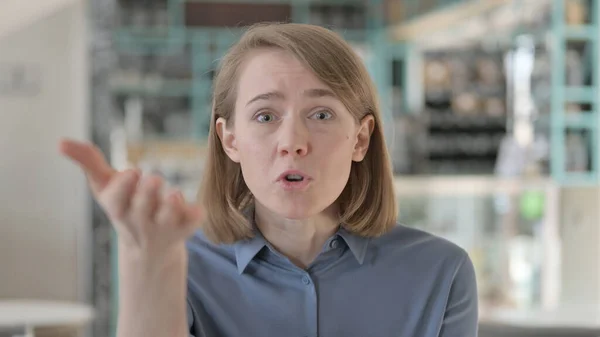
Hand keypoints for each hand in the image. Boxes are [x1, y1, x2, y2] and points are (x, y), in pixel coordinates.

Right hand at [58, 138, 202, 257]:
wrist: (149, 249)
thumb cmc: (124, 205)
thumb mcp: (104, 185)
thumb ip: (88, 162)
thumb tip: (60, 142)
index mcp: (118, 208)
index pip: (117, 200)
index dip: (124, 188)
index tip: (132, 171)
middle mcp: (140, 221)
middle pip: (142, 208)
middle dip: (147, 193)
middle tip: (153, 179)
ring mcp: (163, 228)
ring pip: (168, 218)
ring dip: (171, 206)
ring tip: (174, 194)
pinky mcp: (185, 229)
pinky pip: (192, 224)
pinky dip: (195, 216)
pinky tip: (196, 208)